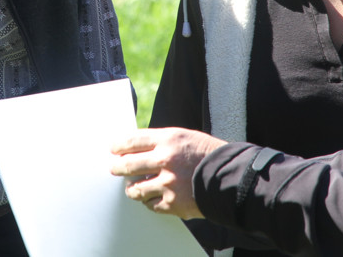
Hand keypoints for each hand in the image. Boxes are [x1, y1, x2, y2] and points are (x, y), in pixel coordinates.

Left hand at [109, 127, 225, 218]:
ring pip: (136, 189)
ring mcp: (168, 183)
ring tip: (133, 187)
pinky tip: (152, 197)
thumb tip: (135, 148)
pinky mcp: (173, 203)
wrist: (229, 177)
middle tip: (114, 168)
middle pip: (128, 165)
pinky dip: (149, 201)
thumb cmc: (206, 154)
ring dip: (132, 188)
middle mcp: (165, 160)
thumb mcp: (184, 137)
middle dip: (117, 167)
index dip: (118, 146)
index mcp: (168, 140)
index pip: (132, 141)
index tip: (113, 149)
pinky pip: (150, 204)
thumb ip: (161, 142)